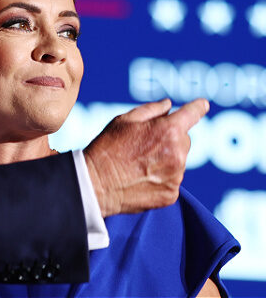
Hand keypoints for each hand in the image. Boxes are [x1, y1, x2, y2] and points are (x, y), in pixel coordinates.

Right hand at [84, 98, 208, 216]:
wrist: (96, 184)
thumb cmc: (107, 148)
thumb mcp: (124, 121)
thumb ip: (151, 110)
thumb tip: (168, 105)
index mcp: (168, 131)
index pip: (192, 115)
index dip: (197, 108)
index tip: (202, 104)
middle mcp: (178, 154)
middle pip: (184, 140)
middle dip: (170, 138)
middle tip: (145, 144)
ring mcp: (176, 176)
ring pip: (178, 161)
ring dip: (166, 159)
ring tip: (139, 163)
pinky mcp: (171, 194)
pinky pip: (172, 180)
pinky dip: (161, 178)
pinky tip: (141, 177)